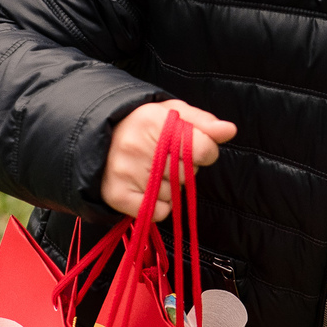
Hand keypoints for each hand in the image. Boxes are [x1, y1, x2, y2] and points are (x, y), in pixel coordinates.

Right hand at [102, 100, 235, 220]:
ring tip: (149, 170)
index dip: (204, 151)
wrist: (97, 139)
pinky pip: (158, 212)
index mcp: (154, 121)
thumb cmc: (142, 126)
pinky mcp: (117, 195)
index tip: (192, 147)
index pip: (202, 149)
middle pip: (188, 174)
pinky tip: (145, 188)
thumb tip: (229, 130)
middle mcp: (137, 147)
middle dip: (182, 169)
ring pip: (172, 195)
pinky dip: (157, 206)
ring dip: (168, 188)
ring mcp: (125, 173)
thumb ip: (203, 123)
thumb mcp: (172, 114)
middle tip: (163, 158)